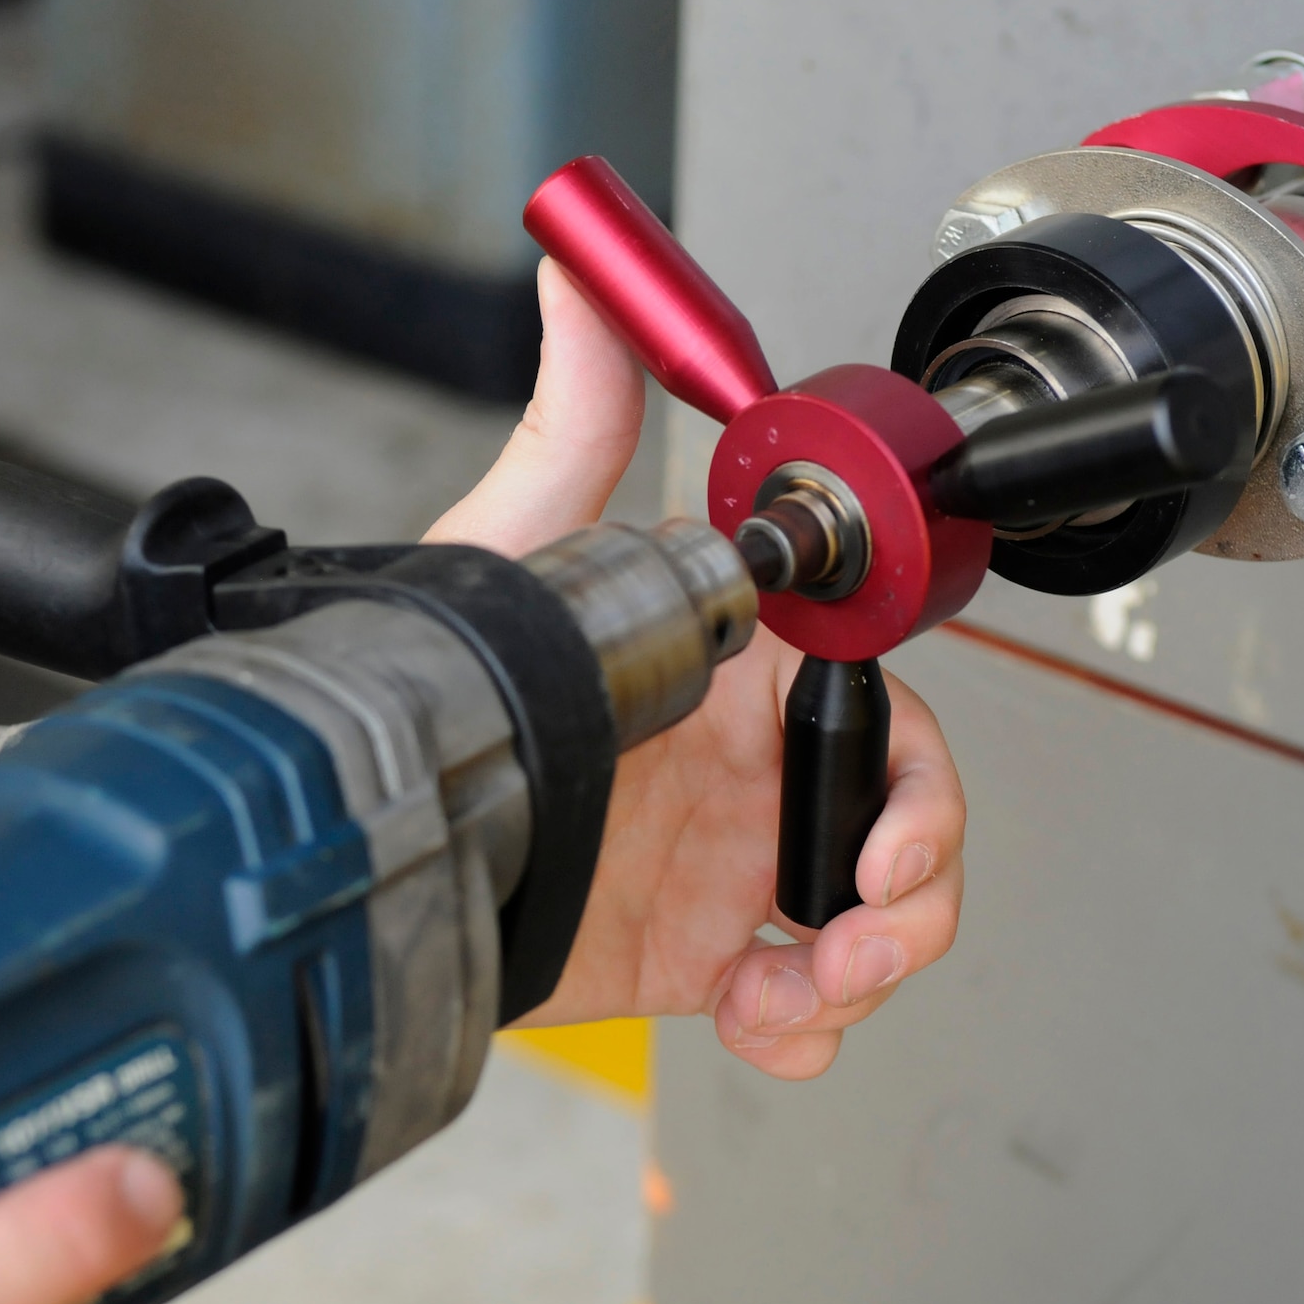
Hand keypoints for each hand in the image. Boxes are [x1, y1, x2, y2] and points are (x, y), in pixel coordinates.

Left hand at [427, 259, 966, 1079]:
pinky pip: (800, 994)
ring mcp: (726, 860)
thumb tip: (586, 279)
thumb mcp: (519, 557)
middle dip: (911, 883)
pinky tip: (762, 1023)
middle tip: (860, 918)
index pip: (877, 699)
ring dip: (869, 962)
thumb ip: (579, 424)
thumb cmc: (447, 687)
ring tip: (798, 987)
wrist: (391, 857)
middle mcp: (743, 765)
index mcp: (734, 673)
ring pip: (874, 913)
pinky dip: (805, 1024)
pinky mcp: (698, 950)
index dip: (912, 770)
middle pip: (905, 816)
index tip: (888, 828)